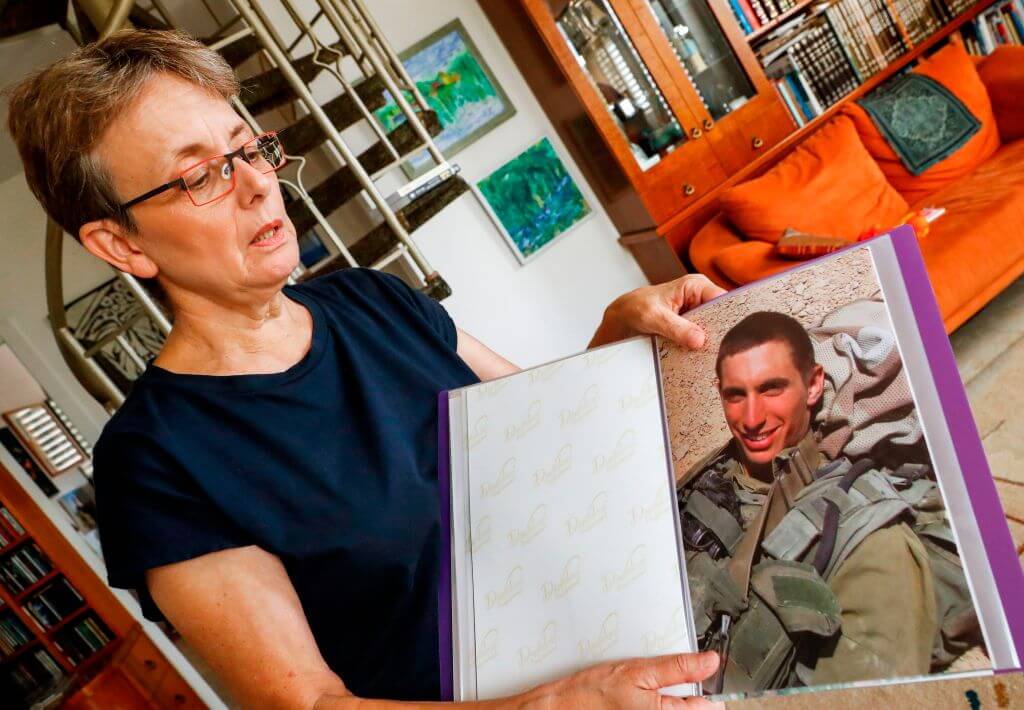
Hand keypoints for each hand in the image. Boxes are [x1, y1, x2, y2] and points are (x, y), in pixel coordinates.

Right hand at [517, 651, 721, 708]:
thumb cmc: (592, 693)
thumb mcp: (637, 671)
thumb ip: (678, 668)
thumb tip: (709, 661)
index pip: (711, 707)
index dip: (704, 688)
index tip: (694, 678)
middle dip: (684, 698)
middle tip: (660, 687)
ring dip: (668, 704)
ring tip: (644, 697)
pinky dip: (654, 708)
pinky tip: (637, 705)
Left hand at [590, 275, 726, 349]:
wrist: (623, 319)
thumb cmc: (636, 308)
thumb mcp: (654, 317)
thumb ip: (677, 328)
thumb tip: (699, 339)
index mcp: (696, 286)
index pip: (723, 300)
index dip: (728, 318)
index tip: (726, 337)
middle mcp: (701, 298)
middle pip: (723, 317)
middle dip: (719, 334)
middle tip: (717, 352)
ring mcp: (699, 315)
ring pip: (715, 331)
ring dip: (710, 344)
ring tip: (708, 358)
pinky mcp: (694, 329)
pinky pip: (704, 340)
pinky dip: (701, 349)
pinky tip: (699, 359)